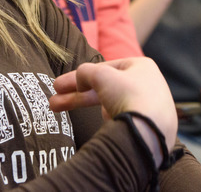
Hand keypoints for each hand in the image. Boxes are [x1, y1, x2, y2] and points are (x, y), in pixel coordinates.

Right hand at [49, 58, 177, 165]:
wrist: (148, 132)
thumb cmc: (128, 96)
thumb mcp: (101, 76)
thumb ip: (85, 72)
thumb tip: (80, 81)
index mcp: (142, 67)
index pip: (104, 68)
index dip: (79, 77)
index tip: (59, 86)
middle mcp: (147, 84)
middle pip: (103, 88)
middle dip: (75, 96)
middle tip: (53, 103)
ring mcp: (148, 106)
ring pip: (109, 104)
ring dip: (85, 106)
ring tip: (58, 110)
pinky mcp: (146, 126)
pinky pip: (121, 119)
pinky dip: (109, 121)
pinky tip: (108, 125)